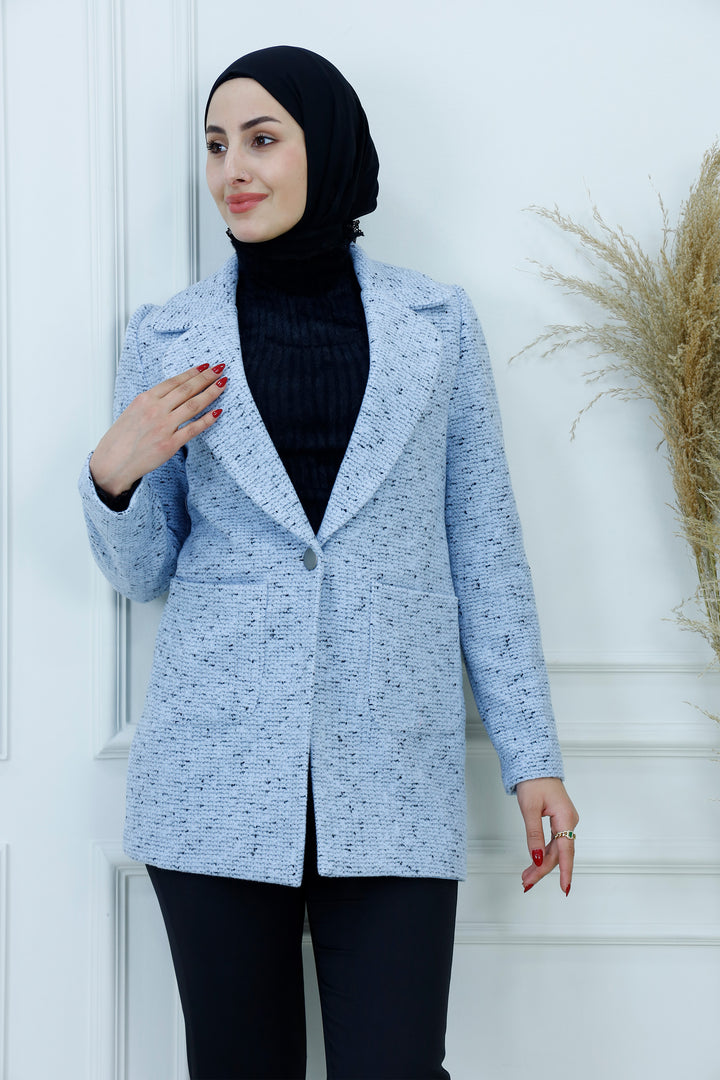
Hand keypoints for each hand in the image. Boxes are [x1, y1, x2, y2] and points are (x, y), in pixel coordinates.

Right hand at [89, 363, 227, 495]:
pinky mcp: (170, 444)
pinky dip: (207, 419)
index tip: (205, 367)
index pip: (174, 381)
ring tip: (222, 384)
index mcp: (145, 399)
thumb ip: (151, 403)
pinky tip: (218, 412)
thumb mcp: (132, 412)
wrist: (112, 463)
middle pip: (187, 389)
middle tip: (220, 369)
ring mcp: (164, 426)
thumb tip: (170, 396)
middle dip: (206, 377)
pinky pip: (193, 428)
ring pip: (193, 404)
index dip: (192, 372)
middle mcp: (155, 409)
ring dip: (211, 392)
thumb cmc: (120, 440)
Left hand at [516, 777, 578, 895]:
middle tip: (527, 882)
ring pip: (555, 849)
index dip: (565, 872)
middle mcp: (569, 822)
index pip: (566, 851)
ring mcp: (565, 822)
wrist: (536, 764)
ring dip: (541, 864)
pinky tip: (534, 862)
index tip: (565, 889)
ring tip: (526, 877)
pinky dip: (543, 853)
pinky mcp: (558, 820)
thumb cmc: (534, 781)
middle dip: (542, 869)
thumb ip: (533, 835)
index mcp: (565, 818)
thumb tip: (536, 857)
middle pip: (558, 853)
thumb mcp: (529, 808)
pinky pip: (553, 842)